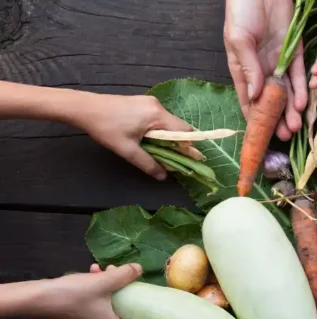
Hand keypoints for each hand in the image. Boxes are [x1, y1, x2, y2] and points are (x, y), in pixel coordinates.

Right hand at [38, 264, 140, 318]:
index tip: (141, 305)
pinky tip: (90, 273)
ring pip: (105, 307)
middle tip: (118, 276)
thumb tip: (140, 269)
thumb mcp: (105, 281)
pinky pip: (92, 306)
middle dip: (121, 293)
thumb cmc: (76, 294)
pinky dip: (95, 292)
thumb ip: (125, 275)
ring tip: (101, 270)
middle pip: (119, 315)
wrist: (39, 299)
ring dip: (106, 288)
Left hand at [77, 95, 191, 180]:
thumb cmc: (105, 128)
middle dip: (178, 144)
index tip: (191, 160)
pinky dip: (158, 131)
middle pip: (177, 127)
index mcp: (157, 115)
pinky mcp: (142, 103)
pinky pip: (158, 119)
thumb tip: (163, 176)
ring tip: (159, 152)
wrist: (83, 108)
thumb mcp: (127, 150)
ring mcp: (149, 102)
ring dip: (167, 138)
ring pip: (167, 123)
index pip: (185, 131)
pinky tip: (149, 140)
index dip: (189, 146)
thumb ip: (148, 163)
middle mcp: (157, 106)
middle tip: (174, 160)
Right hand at [224, 0, 307, 139]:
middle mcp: (260, 68)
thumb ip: (248, 67)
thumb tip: (253, 96)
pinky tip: (303, 104)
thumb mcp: (239, 38)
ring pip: (286, 92)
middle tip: (285, 136)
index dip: (253, 119)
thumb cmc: (242, 8)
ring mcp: (278, 61)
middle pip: (269, 100)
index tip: (259, 137)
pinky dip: (301, 89)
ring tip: (296, 126)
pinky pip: (299, 74)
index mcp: (241, 67)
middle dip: (276, 119)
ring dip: (290, 109)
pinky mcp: (294, 51)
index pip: (247, 100)